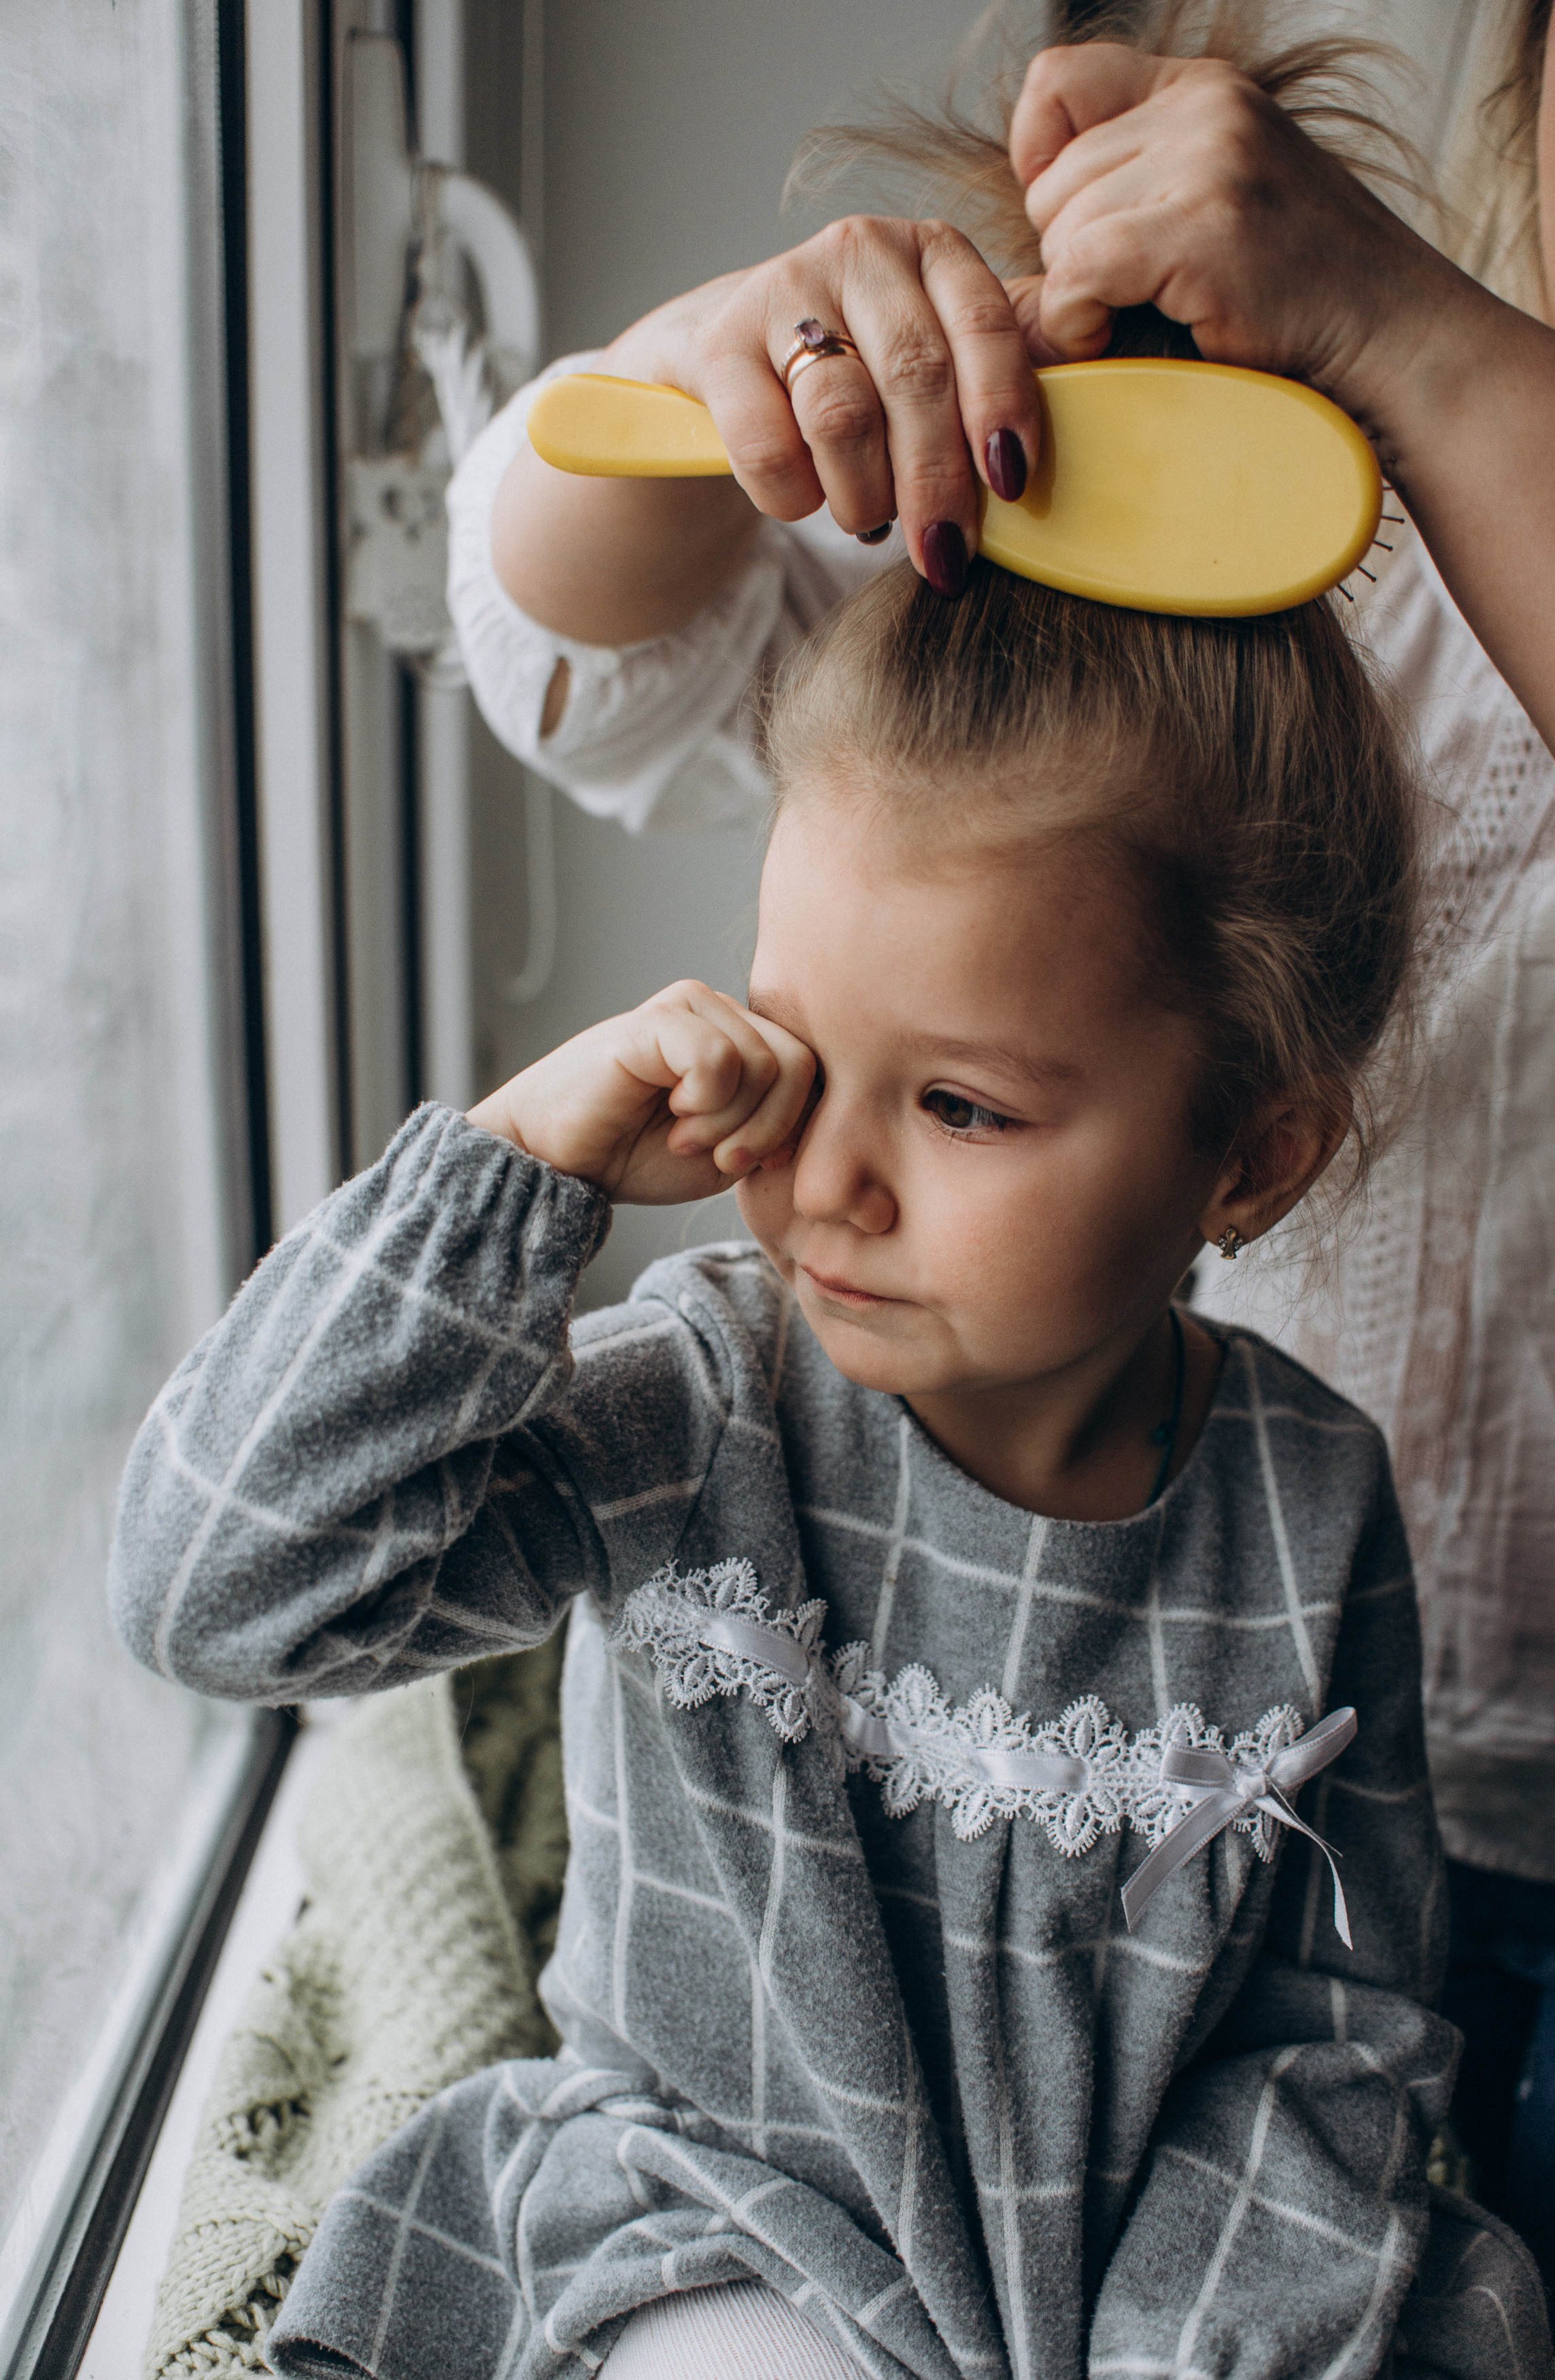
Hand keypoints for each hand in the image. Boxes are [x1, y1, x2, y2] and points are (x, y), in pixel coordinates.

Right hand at [468, 981, 816, 1204]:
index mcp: (744, 1039)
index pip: (814, 1071)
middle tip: (716, 1157)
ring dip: (729, 1124)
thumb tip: (839, 1118)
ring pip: (765, 1064)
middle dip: (767, 1130)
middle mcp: (722, 1012)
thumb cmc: (637, 1155)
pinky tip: (670, 1114)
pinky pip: (718, 1059)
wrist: (560, 1161)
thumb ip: (780, 1127)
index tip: (745, 1164)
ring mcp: (690, 1008)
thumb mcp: (730, 1151)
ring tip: (684, 1137)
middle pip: (799, 1065)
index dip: (792, 1129)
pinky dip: (703, 1105)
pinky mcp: (656, 1020)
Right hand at [602, 217, 1045, 595]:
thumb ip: (1010, 355)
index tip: (1011, 484)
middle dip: (936, 482)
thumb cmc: (860, 373)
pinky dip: (793, 496)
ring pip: (843, 416)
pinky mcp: (717, 343)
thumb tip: (1095, 368)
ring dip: (863, 495)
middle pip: (916, 378)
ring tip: (867, 522)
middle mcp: (861, 250)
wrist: (726, 364)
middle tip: (943, 556)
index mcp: (934, 251)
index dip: (1001, 407)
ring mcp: (783, 287)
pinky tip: (804, 502)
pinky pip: (768, 445)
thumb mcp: (940, 354)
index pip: (984, 324)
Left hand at [1008, 44, 1464, 420]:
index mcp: (1205, 91)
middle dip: (1074, 252)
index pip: (1057, 82)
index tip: (1073, 221)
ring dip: (1083, 293)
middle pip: (1053, 181)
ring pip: (1061, 229)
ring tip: (1145, 317)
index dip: (1040, 157)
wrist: (1395, 341)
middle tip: (1134, 296)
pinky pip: (1078, 272)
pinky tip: (1118, 337)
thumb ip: (1132, 188)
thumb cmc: (1300, 297)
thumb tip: (1015, 222)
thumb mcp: (1217, 205)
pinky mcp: (1204, 228)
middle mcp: (1206, 108)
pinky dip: (1080, 321)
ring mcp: (1210, 162)